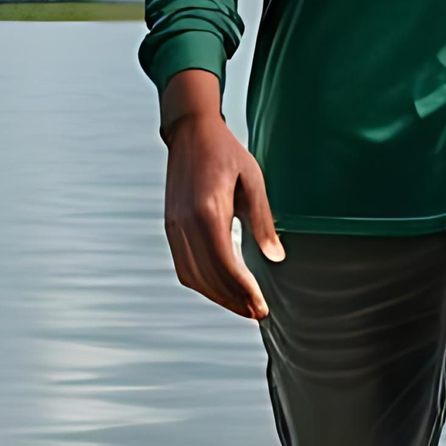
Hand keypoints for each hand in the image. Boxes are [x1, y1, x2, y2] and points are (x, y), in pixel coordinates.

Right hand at [159, 69, 284, 319]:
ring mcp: (173, 226)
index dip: (243, 291)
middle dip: (233, 300)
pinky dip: (201, 282)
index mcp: (208, 211)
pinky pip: (183, 265)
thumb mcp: (253, 182)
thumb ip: (264, 222)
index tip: (262, 307)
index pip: (225, 265)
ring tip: (242, 305)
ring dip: (216, 296)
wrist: (191, 132)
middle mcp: (186, 223)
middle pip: (208, 276)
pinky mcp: (170, 226)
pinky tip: (221, 287)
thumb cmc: (226, 153)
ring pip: (192, 276)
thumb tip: (276, 257)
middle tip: (257, 313)